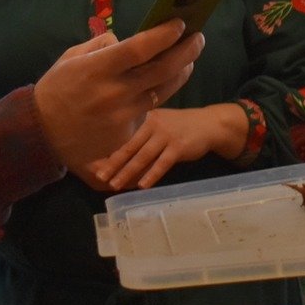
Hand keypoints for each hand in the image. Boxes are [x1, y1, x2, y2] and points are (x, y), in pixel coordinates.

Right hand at [34, 22, 203, 169]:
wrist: (42, 133)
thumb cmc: (57, 89)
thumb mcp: (72, 58)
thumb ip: (102, 46)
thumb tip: (126, 40)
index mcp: (98, 68)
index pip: (142, 48)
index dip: (165, 35)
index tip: (180, 24)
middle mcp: (114, 92)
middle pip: (163, 69)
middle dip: (186, 51)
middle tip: (198, 38)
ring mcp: (122, 116)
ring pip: (163, 90)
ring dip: (180, 73)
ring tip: (187, 60)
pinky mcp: (127, 133)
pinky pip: (148, 109)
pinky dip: (155, 95)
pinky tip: (156, 85)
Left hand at [86, 105, 249, 192]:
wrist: (208, 124)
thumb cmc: (180, 126)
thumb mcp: (160, 123)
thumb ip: (143, 134)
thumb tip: (122, 154)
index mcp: (145, 119)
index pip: (124, 138)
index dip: (110, 153)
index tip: (95, 165)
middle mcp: (153, 125)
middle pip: (129, 148)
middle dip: (113, 164)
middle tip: (100, 177)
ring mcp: (166, 136)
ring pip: (143, 157)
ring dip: (128, 172)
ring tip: (115, 185)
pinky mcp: (178, 147)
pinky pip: (162, 163)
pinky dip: (151, 175)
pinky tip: (142, 185)